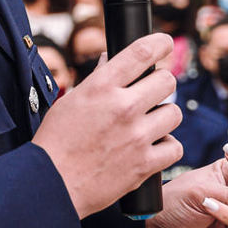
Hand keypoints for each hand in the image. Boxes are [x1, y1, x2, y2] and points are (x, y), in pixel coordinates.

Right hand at [33, 34, 182, 217]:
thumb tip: (112, 58)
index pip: (142, 52)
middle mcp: (123, 107)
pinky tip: (152, 147)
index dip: (160, 43)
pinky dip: (166, 148)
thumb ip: (98, 79)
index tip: (164, 44)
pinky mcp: (145, 164)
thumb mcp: (72, 100)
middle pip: (167, 81)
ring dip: (164, 117)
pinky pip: (175, 147)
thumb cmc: (57, 141)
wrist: (52, 184)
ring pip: (174, 113)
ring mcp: (136, 137)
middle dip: (160, 85)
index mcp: (102, 87)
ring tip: (148, 124)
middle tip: (150, 95)